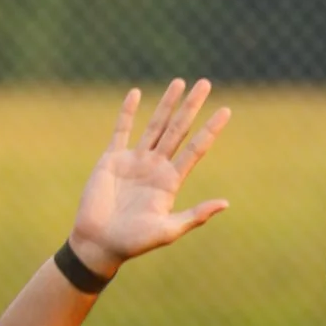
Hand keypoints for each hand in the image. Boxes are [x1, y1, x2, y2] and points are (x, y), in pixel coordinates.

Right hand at [69, 77, 231, 275]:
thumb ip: (196, 216)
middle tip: (206, 83)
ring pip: (155, 125)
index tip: (226, 110)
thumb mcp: (169, 230)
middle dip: (192, 107)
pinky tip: (136, 93)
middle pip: (178, 130)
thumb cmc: (134, 242)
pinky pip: (121, 130)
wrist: (99, 243)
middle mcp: (156, 167)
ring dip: (167, 104)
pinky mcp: (112, 159)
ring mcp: (134, 161)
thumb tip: (226, 203)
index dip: (210, 130)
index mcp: (171, 182)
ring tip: (180, 82)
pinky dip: (127, 112)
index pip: (196, 149)